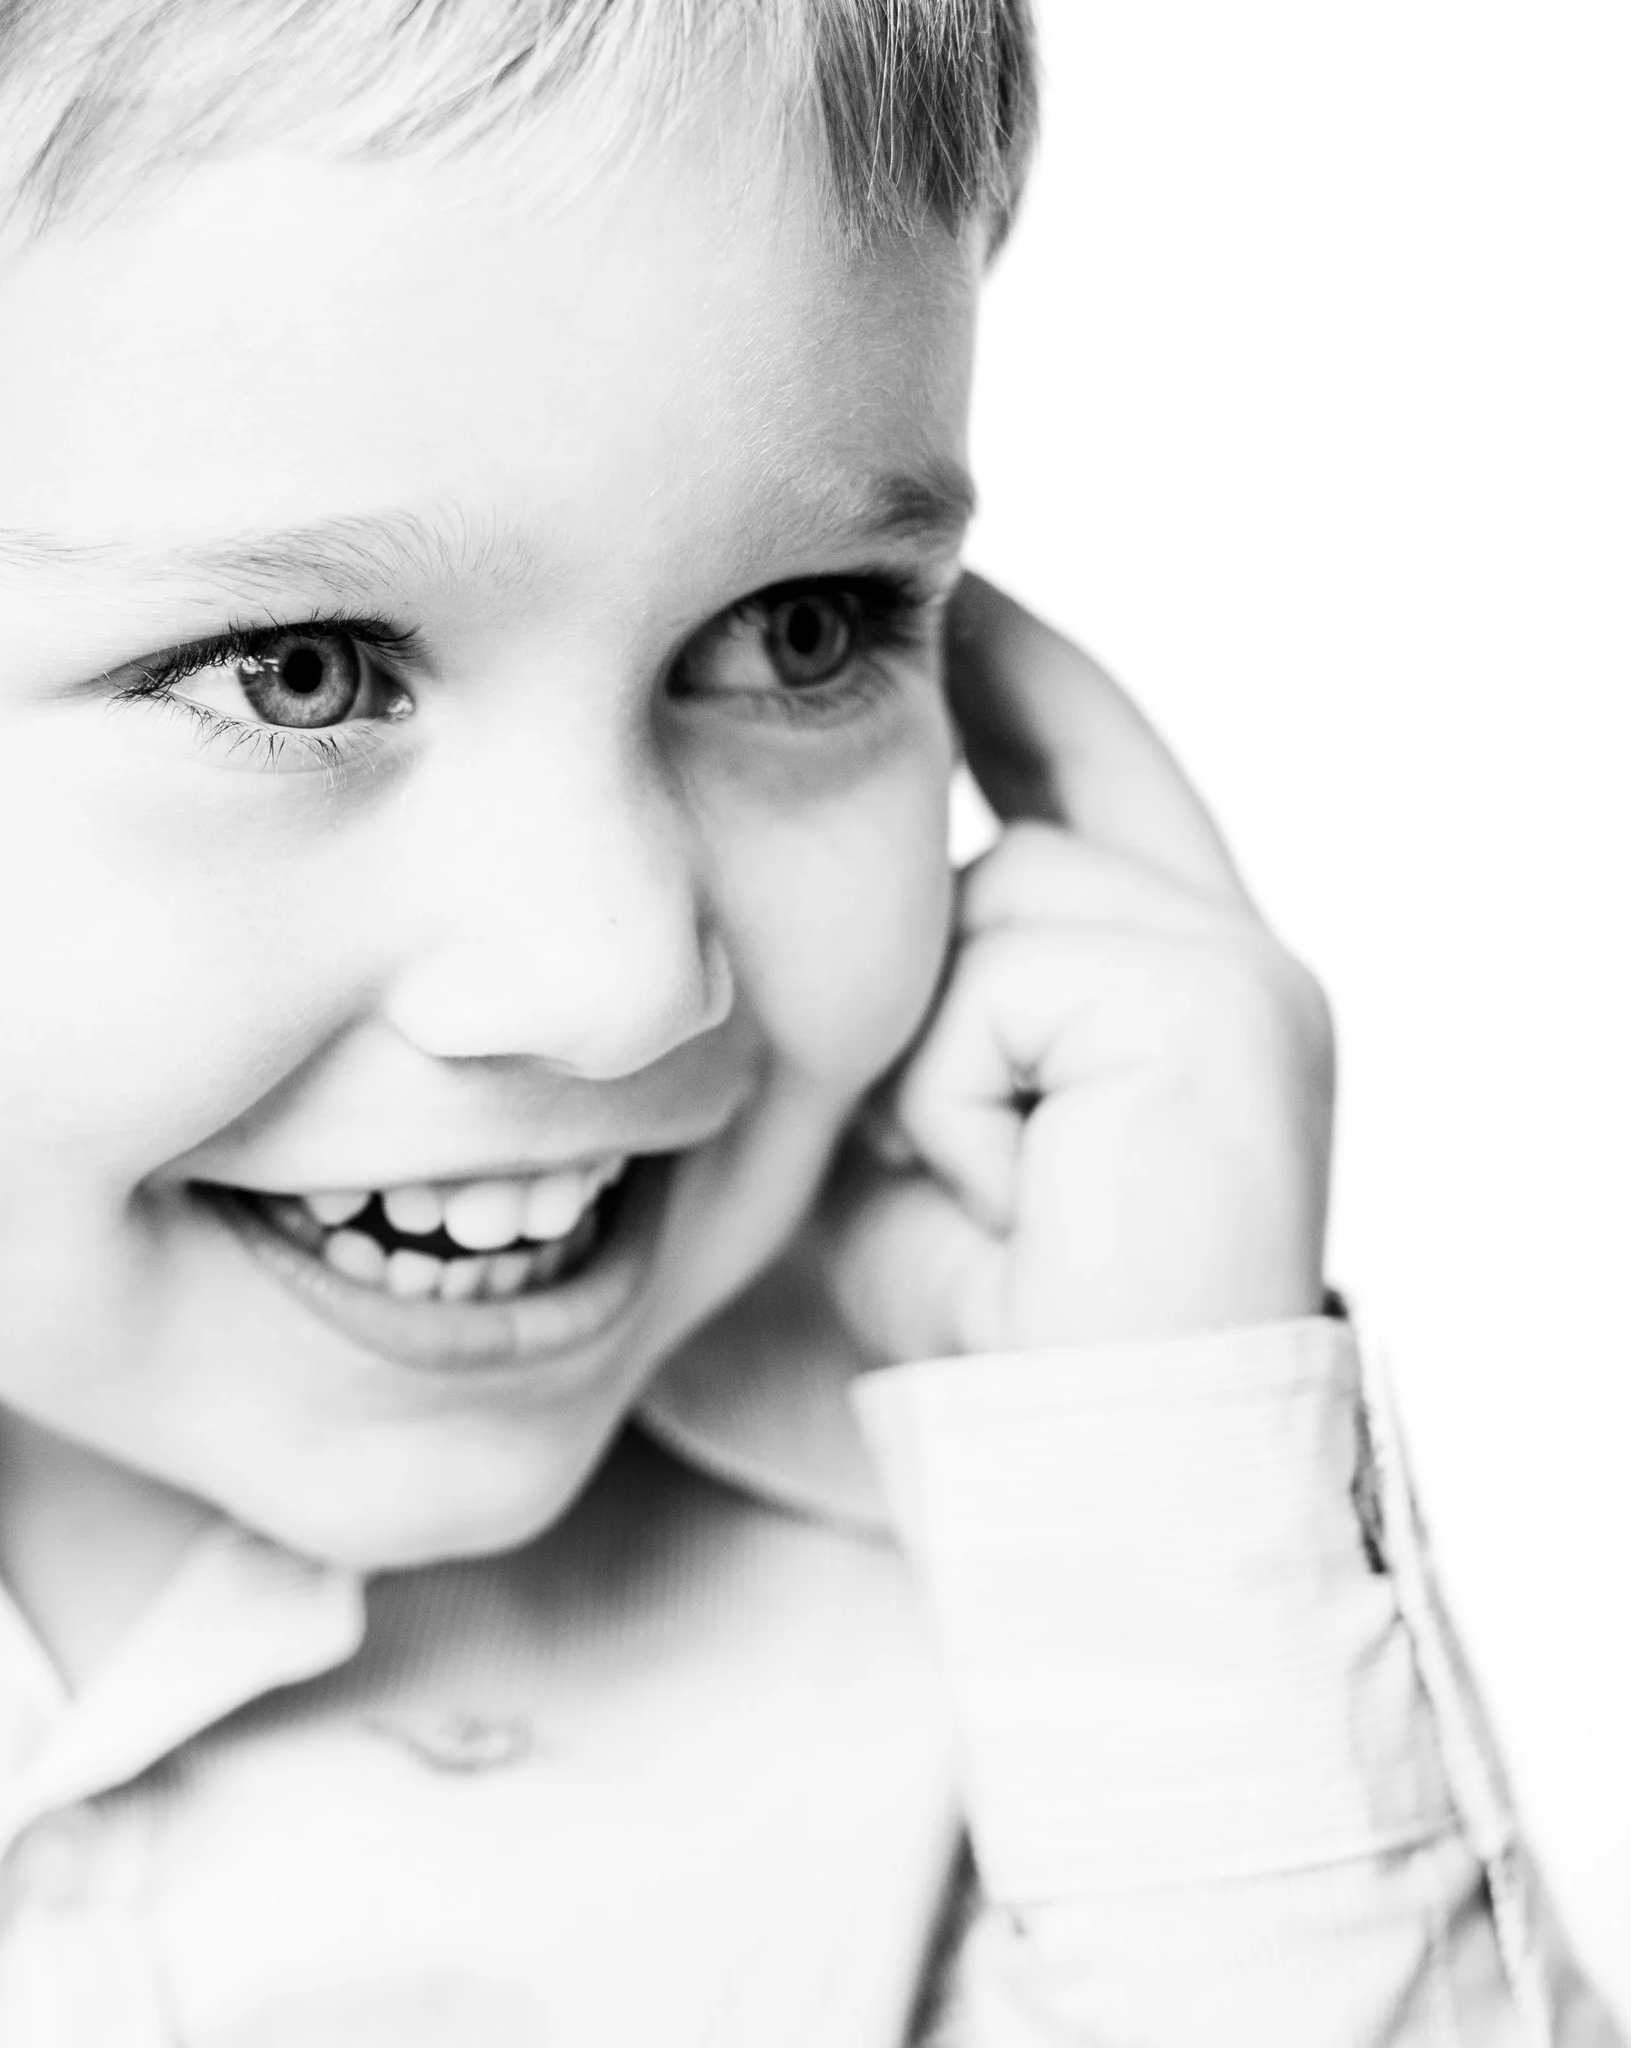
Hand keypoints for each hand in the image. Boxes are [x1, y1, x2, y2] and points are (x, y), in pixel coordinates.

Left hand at [818, 574, 1333, 1363]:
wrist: (1091, 1464)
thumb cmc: (989, 1339)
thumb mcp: (913, 1140)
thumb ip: (905, 1009)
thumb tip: (816, 918)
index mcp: (1169, 980)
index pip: (1085, 759)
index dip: (1012, 671)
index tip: (950, 583)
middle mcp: (1223, 954)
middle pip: (994, 859)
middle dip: (927, 1019)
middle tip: (995, 1197)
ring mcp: (1230, 970)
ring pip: (983, 915)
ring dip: (937, 1082)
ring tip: (1012, 1210)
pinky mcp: (1209, 1000)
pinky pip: (998, 983)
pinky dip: (968, 1105)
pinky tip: (1033, 1202)